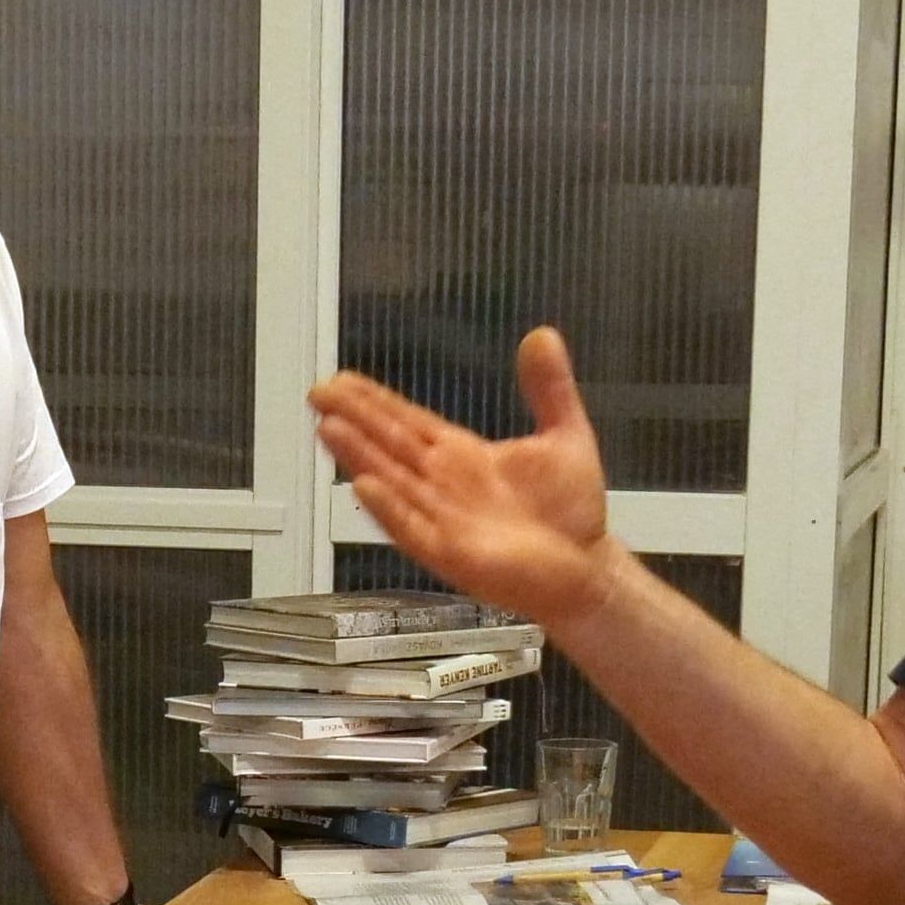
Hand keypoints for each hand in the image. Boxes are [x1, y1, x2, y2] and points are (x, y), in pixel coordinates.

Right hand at [306, 329, 617, 626]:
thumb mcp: (565, 435)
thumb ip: (549, 389)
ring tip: (328, 429)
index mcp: (461, 456)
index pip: (407, 421)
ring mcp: (443, 520)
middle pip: (389, 445)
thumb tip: (542, 335)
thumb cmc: (570, 511)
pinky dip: (389, 509)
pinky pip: (413, 530)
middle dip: (354, 419)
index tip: (340, 380)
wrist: (588, 568)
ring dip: (360, 457)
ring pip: (392, 482)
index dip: (373, 400)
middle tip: (317, 393)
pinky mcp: (453, 555)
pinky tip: (364, 486)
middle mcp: (442, 485)